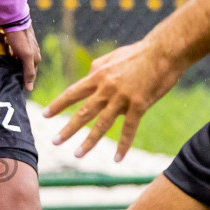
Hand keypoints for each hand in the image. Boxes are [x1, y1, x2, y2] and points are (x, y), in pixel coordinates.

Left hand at [4, 26, 40, 90]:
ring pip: (21, 60)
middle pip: (27, 67)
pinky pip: (16, 53)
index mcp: (36, 58)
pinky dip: (12, 58)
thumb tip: (30, 88)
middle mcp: (33, 53)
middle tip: (10, 80)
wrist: (15, 19)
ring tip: (7, 71)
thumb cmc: (20, 38)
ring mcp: (27, 47)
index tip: (16, 87)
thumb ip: (29, 71)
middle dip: (20, 73)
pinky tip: (7, 59)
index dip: (25, 81)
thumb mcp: (26, 55)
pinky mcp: (19, 41)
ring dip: (15, 65)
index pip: (31, 74)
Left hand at [43, 38, 186, 160]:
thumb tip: (90, 73)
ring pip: (101, 124)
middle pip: (83, 112)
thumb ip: (99, 67)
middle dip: (67, 128)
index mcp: (98, 75)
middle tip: (54, 142)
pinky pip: (129, 129)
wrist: (164, 51)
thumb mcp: (113, 57)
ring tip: (77, 154)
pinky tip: (117, 159)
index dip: (58, 105)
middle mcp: (106, 88)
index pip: (72, 93)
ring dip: (88, 141)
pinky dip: (123, 146)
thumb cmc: (140, 53)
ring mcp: (122, 97)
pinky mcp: (139, 105)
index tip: (44, 116)